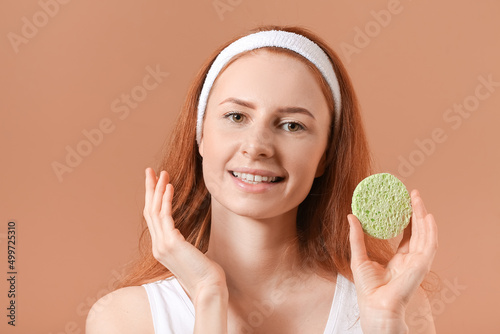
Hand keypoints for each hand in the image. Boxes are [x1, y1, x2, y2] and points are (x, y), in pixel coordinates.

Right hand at [143, 168, 227, 302]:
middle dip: (150, 189)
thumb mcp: (192, 256)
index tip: (157, 184)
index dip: (153, 200)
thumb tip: (190, 242)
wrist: (209, 288)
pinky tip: (170, 186)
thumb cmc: (205, 274)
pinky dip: (166, 199)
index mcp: (161, 249)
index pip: (153, 219)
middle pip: (149, 211)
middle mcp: (158, 246)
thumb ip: (186, 247)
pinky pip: (165, 215)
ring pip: (154, 211)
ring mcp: (162, 245)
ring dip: (158, 189)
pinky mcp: (171, 242)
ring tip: (162, 173)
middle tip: (150, 171)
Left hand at [348, 189, 437, 332]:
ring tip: (418, 199)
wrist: (374, 305)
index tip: (405, 201)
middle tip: (414, 194)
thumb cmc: (367, 288)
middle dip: (417, 212)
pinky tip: (427, 216)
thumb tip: (351, 216)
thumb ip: (357, 236)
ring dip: (423, 216)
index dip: (408, 218)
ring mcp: (418, 262)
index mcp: (400, 260)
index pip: (408, 235)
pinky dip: (430, 230)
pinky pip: (429, 245)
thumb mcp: (359, 256)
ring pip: (425, 234)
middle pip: (418, 231)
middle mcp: (411, 260)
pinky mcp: (421, 265)